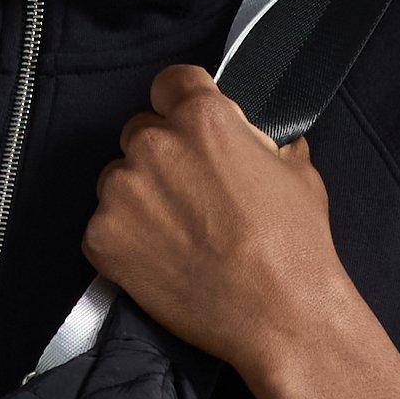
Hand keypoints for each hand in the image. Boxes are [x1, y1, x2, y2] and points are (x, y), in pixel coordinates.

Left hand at [83, 63, 364, 388]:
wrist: (279, 315)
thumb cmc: (294, 248)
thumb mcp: (296, 172)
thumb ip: (261, 143)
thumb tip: (259, 142)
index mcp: (202, 118)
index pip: (171, 83)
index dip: (181, 103)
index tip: (186, 124)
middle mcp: (154, 146)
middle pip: (140, 131)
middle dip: (162, 155)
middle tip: (190, 194)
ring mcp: (123, 192)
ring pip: (117, 179)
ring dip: (139, 197)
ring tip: (177, 233)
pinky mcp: (103, 238)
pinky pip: (103, 226)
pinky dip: (124, 240)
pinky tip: (160, 259)